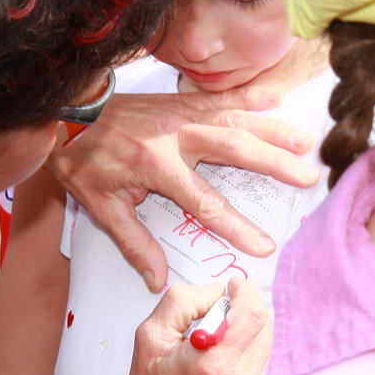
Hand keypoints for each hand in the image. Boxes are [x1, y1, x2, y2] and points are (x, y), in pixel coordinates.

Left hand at [43, 89, 318, 292]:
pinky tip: (277, 97)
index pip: (205, 203)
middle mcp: (177, 138)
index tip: (264, 244)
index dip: (236, 226)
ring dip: (273, 131)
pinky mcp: (181, 101)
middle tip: (307, 178)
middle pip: (235, 152)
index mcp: (158, 167)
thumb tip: (157, 279)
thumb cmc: (83, 160)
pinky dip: (250, 95)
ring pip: (236, 121)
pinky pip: (221, 96)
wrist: (67, 110)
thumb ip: (133, 243)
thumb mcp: (100, 207)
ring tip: (305, 142)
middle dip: (274, 166)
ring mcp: (182, 115)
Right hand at [109, 278, 271, 374]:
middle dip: (247, 309)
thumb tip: (215, 291)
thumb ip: (182, 302)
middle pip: (267, 325)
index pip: (253, 313)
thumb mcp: (150, 338)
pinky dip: (249, 354)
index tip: (234, 286)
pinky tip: (224, 364)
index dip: (246, 292)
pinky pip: (264, 366)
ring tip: (219, 343)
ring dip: (249, 332)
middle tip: (221, 314)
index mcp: (213, 365)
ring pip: (269, 344)